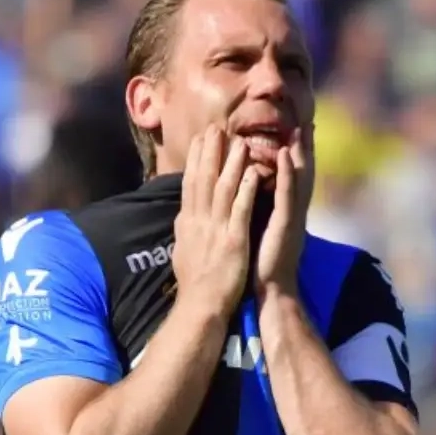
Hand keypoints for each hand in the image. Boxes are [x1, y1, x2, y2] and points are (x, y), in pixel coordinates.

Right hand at [174, 125, 259, 316]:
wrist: (200, 306)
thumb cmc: (196, 283)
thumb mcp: (184, 249)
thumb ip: (186, 229)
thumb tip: (183, 214)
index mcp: (188, 222)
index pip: (190, 184)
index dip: (195, 159)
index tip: (200, 138)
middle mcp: (199, 221)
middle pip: (203, 179)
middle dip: (209, 152)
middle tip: (216, 128)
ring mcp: (216, 230)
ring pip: (222, 189)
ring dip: (230, 164)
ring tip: (239, 141)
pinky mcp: (233, 241)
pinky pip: (240, 210)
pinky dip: (245, 190)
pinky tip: (252, 173)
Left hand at [256, 125, 312, 296]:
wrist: (270, 291)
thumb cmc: (262, 263)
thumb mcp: (261, 230)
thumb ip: (261, 211)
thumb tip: (252, 195)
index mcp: (286, 211)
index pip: (292, 177)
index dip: (296, 154)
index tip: (295, 130)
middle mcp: (294, 211)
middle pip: (302, 172)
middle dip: (305, 147)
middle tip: (308, 120)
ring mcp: (294, 216)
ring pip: (300, 179)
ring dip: (302, 153)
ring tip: (301, 129)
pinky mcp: (288, 224)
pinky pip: (288, 195)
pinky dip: (289, 174)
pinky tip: (286, 155)